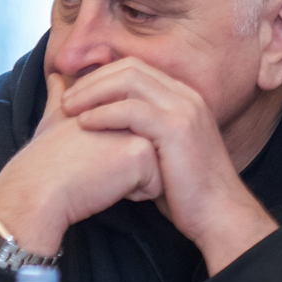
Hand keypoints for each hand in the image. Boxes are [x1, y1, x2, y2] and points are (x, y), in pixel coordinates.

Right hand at [0, 72, 163, 256]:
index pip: (139, 138)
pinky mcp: (142, 152)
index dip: (118, 156)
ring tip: (99, 173)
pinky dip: (135, 194)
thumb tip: (56, 77)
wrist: (38, 190)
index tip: (93, 158)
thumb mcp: (54, 120)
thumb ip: (60, 97)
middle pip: (154, 151)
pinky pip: (158, 186)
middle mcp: (132, 107)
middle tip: (94, 165)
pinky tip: (107, 185)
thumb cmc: (45, 161)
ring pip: (159, 169)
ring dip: (134, 181)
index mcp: (116, 99)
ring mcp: (139, 128)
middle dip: (130, 167)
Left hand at [59, 57, 278, 273]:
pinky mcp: (177, 128)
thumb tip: (102, 124)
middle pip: (130, 68)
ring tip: (67, 109)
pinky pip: (131, 109)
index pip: (136, 68)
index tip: (75, 95)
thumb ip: (139, 131)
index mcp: (183, 97)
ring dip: (92, 92)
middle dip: (92, 80)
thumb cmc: (185, 191)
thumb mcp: (161, 152)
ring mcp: (184, 109)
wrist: (218, 214)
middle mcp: (186, 96)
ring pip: (128, 81)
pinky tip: (84, 124)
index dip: (101, 77)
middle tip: (64, 100)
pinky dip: (103, 113)